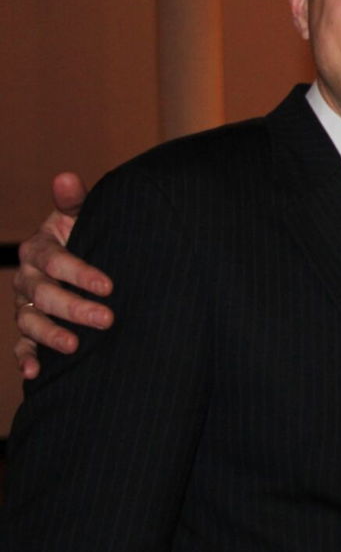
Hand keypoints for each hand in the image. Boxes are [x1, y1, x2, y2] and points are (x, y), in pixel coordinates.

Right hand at [14, 172, 112, 378]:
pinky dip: (25, 360)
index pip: (55, 261)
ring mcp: (26, 304)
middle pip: (44, 294)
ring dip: (51, 335)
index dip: (80, 273)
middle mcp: (27, 277)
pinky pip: (21, 346)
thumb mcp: (84, 216)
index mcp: (39, 248)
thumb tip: (66, 177)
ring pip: (31, 321)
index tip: (108, 285)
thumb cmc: (89, 233)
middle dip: (74, 307)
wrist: (88, 258)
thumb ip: (75, 201)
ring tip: (75, 346)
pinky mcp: (30, 327)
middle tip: (107, 318)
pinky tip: (35, 374)